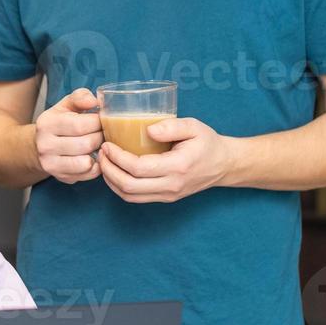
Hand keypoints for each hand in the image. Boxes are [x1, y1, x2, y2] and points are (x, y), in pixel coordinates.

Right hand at [34, 88, 103, 183]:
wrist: (39, 146)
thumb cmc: (59, 123)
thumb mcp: (65, 105)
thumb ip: (80, 97)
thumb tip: (94, 101)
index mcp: (47, 123)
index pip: (81, 124)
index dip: (98, 122)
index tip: (102, 120)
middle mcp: (45, 145)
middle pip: (86, 144)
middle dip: (100, 137)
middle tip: (102, 133)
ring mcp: (51, 164)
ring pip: (86, 162)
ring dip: (98, 153)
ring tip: (98, 145)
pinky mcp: (60, 177)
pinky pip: (87, 174)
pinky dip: (96, 166)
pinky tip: (93, 156)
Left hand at [98, 117, 235, 202]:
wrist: (223, 165)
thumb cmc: (207, 142)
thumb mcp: (194, 126)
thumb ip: (172, 126)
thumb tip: (148, 130)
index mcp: (177, 167)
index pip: (138, 168)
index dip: (117, 158)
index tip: (107, 144)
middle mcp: (171, 185)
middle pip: (129, 186)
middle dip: (109, 170)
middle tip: (101, 153)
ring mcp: (168, 195)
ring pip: (129, 196)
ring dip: (111, 181)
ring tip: (105, 163)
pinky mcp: (165, 198)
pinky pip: (136, 198)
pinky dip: (120, 188)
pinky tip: (115, 173)